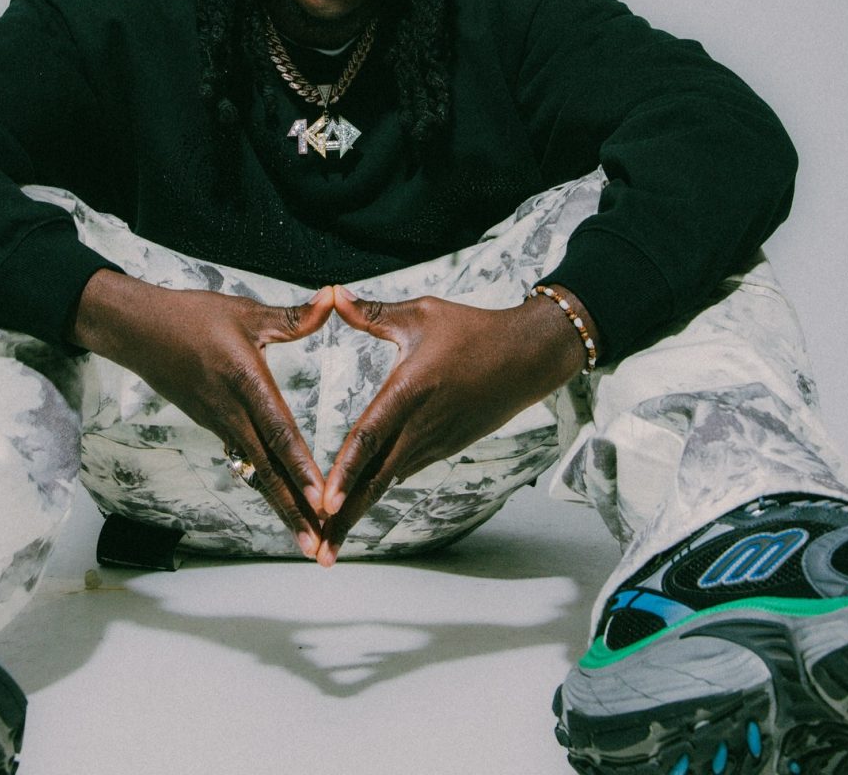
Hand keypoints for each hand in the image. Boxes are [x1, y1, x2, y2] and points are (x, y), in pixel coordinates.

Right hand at [72, 269, 333, 557]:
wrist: (140, 331)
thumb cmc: (193, 316)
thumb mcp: (245, 312)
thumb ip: (293, 315)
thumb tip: (332, 298)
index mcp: (245, 382)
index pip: (279, 432)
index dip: (301, 467)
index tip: (322, 499)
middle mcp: (232, 412)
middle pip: (268, 469)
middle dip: (294, 509)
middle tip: (318, 546)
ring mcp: (221, 424)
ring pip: (257, 472)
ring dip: (282, 505)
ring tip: (307, 539)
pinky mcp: (214, 426)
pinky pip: (245, 461)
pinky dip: (266, 485)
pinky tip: (283, 504)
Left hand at [316, 286, 593, 565]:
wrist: (527, 357)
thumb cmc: (472, 329)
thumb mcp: (421, 313)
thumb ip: (373, 312)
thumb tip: (332, 294)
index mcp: (409, 392)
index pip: (369, 437)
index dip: (344, 472)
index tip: (323, 503)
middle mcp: (420, 426)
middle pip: (375, 478)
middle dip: (345, 517)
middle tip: (320, 552)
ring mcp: (435, 442)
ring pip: (389, 481)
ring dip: (360, 509)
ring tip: (331, 539)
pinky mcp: (445, 447)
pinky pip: (405, 470)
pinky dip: (380, 489)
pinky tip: (360, 505)